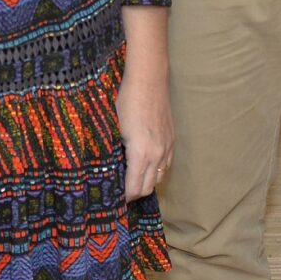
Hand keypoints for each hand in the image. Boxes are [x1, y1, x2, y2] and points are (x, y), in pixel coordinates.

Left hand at [117, 56, 172, 201]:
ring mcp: (167, 148)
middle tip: (121, 193)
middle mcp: (157, 155)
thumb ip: (115, 152)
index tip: (114, 199)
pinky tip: (145, 167)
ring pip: (158, 178)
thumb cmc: (126, 102)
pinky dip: (155, 171)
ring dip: (146, 183)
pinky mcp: (172, 140)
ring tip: (132, 181)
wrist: (148, 80)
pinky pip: (165, 165)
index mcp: (140, 154)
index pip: (133, 188)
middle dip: (134, 194)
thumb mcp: (114, 129)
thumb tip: (109, 169)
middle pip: (147, 188)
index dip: (124, 197)